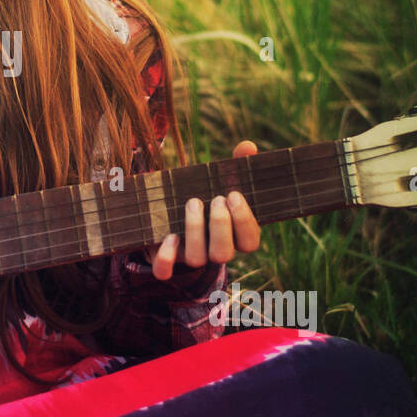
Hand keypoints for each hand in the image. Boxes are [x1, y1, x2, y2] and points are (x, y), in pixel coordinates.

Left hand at [150, 140, 261, 279]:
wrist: (169, 216)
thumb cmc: (204, 197)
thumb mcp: (219, 181)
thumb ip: (235, 166)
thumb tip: (248, 146)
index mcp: (234, 236)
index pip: (250, 242)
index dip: (245, 222)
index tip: (234, 195)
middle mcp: (214, 250)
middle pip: (224, 254)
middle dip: (221, 225)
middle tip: (215, 199)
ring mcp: (190, 256)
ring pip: (198, 259)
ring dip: (196, 231)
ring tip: (192, 202)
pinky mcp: (166, 259)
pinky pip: (166, 270)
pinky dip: (167, 258)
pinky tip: (169, 237)